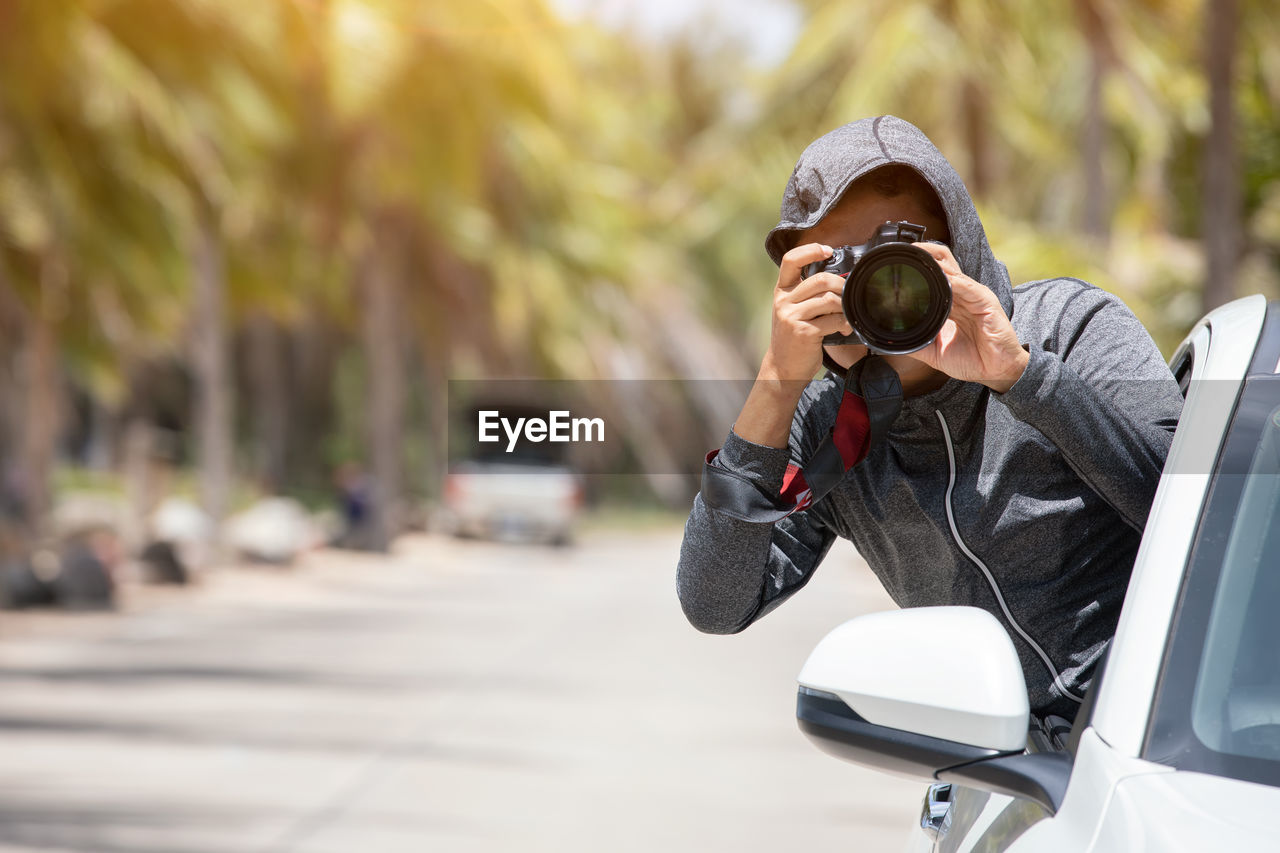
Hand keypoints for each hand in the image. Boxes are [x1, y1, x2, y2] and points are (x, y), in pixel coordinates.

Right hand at [761, 243, 857, 381]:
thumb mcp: (793, 311)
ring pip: (830, 300)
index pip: (790, 260)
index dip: (810, 251)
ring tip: (846, 317)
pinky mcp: (803, 332)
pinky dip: (845, 324)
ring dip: (845, 308)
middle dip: (841, 286)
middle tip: (848, 296)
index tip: (828, 251)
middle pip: (820, 280)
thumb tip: (840, 280)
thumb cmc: (793, 338)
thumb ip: (808, 295)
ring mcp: (791, 317)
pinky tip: (844, 330)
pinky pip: (834, 320)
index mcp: (781, 292)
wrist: (783, 368)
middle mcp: (783, 301)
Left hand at [909, 243, 1028, 392]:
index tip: (897, 263)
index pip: (934, 276)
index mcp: (951, 303)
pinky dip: (953, 281)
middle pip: (943, 264)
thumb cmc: (972, 359)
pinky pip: (968, 287)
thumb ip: (917, 344)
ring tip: (918, 255)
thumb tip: (893, 343)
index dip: (918, 267)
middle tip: (906, 251)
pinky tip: (942, 278)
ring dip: (935, 262)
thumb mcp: (936, 352)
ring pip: (953, 270)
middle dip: (925, 253)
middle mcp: (962, 295)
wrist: (996, 372)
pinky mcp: (985, 302)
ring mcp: (974, 296)